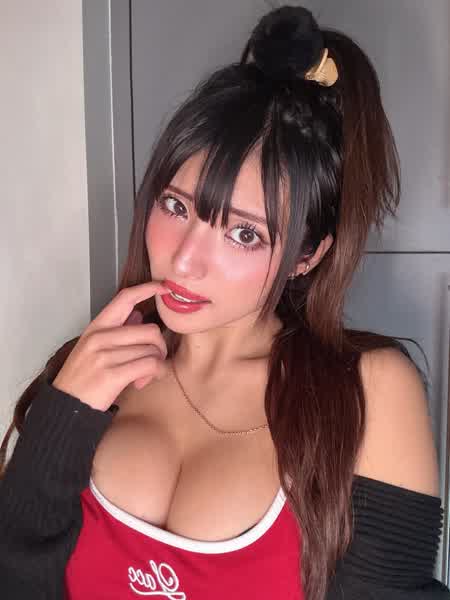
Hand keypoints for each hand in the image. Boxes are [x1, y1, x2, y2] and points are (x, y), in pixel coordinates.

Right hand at [52, 282, 169, 410]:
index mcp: (96, 327)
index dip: (147, 289)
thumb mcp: (93, 349)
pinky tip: (144, 382)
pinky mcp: (112, 374)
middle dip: (160, 348)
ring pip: (152, 350)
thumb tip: (139, 313)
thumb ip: (117, 331)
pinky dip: (156, 374)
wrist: (65, 408)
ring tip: (143, 377)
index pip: (125, 298)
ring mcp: (104, 355)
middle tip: (154, 362)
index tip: (164, 287)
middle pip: (150, 330)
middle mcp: (99, 337)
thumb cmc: (83, 379)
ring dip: (156, 366)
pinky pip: (150, 365)